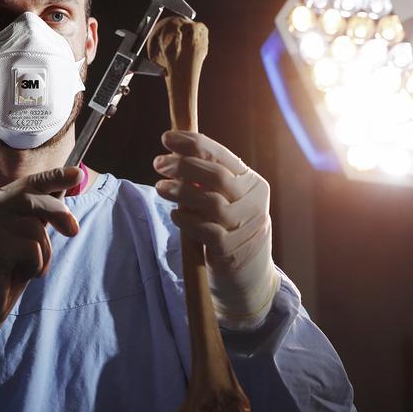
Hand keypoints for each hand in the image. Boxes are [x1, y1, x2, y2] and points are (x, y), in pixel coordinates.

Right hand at [0, 166, 82, 330]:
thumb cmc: (2, 275)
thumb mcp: (21, 241)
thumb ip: (35, 218)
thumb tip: (63, 193)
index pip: (24, 185)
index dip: (52, 178)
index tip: (76, 174)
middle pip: (31, 198)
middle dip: (58, 214)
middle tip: (73, 231)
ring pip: (34, 228)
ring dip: (42, 253)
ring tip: (24, 268)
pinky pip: (30, 250)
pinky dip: (33, 266)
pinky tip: (14, 276)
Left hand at [153, 130, 277, 323]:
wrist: (249, 274)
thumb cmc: (230, 228)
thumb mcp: (226, 199)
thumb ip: (207, 179)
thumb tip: (173, 154)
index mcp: (252, 182)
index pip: (221, 156)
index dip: (193, 143)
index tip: (167, 137)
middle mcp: (253, 201)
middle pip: (217, 177)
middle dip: (184, 166)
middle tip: (158, 163)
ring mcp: (245, 226)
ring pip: (212, 202)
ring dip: (181, 192)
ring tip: (160, 187)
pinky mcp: (232, 248)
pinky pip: (206, 230)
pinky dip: (187, 220)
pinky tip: (176, 215)